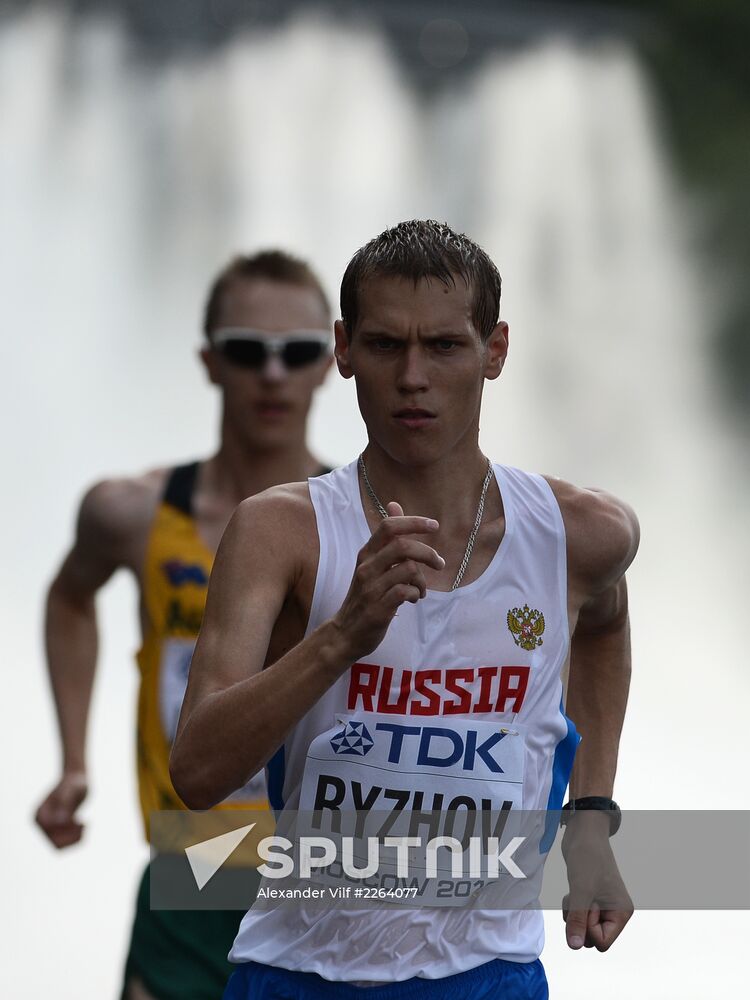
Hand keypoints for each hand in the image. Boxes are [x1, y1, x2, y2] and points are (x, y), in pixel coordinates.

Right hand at [35, 771, 87, 847]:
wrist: (76, 780)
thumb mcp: (74, 790)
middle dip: (71, 837)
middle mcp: (41, 823)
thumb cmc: (75, 783)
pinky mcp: (56, 829)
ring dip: (74, 840)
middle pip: (55, 843)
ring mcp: (48, 827)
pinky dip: (76, 839)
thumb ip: (66, 803)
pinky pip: (64, 843)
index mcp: (41, 813)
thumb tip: (60, 822)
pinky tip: (83, 825)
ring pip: (58, 847)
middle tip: (83, 824)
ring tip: (84, 825)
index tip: (77, 820)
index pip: (49, 833)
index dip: (65, 830)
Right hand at [332, 501, 443, 659]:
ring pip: (408, 569)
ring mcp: (371, 588)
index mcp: (366, 554)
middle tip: (439, 564)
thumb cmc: (364, 596)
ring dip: (422, 580)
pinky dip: (415, 594)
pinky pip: (405, 591)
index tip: (434, 525)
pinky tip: (412, 600)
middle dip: (428, 553)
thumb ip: (387, 539)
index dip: (414, 522)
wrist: (346, 633)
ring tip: (420, 590)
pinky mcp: (378, 608)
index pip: (389, 526)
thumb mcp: (372, 564)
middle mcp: (366, 567)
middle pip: (402, 545)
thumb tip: (394, 505)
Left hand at [562, 812, 632, 950]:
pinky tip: (571, 892)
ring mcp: (601, 906)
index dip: (588, 929)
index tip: (587, 906)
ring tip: (575, 893)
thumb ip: (578, 920)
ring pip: (582, 928)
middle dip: (580, 921)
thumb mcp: (581, 891)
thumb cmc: (587, 858)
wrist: (582, 834)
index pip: (602, 943)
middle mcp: (614, 911)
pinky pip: (577, 917)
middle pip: (591, 938)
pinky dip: (570, 908)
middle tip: (580, 897)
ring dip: (573, 914)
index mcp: (621, 912)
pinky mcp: (589, 899)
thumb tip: (574, 946)